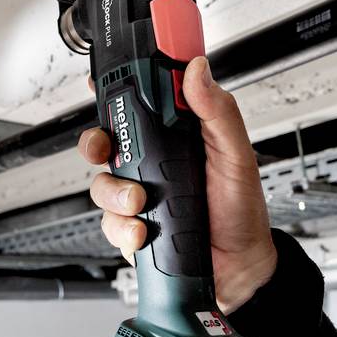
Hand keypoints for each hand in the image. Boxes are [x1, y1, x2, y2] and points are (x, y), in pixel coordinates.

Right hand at [77, 56, 276, 313]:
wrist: (239, 266)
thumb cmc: (240, 208)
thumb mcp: (235, 154)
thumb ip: (217, 111)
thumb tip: (197, 70)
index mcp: (173, 138)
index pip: (138, 106)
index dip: (115, 93)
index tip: (103, 86)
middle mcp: (151, 164)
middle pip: (104, 143)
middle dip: (95, 144)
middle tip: (104, 149)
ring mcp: (139, 196)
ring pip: (102, 185)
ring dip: (115, 193)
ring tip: (141, 202)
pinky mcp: (132, 228)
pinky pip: (110, 224)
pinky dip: (124, 229)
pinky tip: (144, 232)